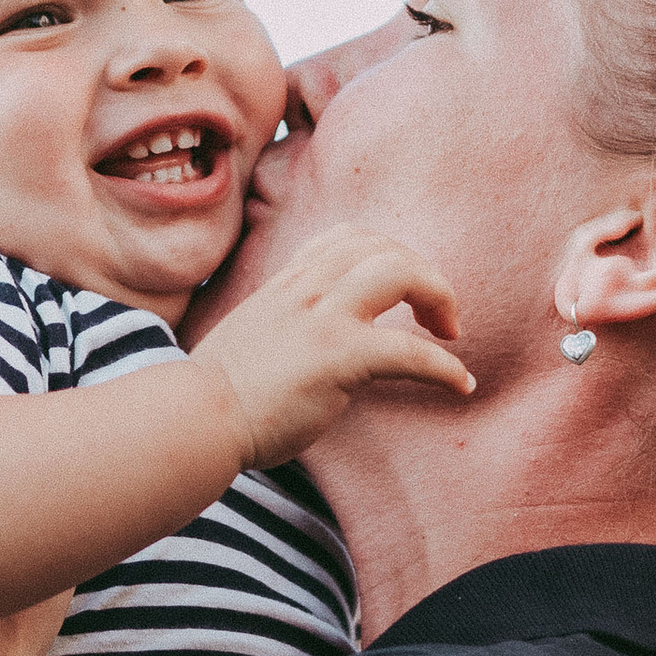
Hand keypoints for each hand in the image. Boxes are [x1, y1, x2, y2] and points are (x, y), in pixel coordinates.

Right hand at [188, 223, 471, 466]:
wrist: (196, 418)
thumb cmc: (219, 392)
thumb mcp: (254, 331)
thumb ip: (288, 320)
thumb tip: (313, 339)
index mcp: (288, 281)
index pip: (349, 237)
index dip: (388, 254)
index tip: (403, 289)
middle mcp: (307, 287)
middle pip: (385, 248)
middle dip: (425, 276)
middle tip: (440, 317)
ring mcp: (323, 318)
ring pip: (403, 275)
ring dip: (440, 299)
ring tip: (451, 335)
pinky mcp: (338, 357)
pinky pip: (411, 351)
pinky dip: (445, 366)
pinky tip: (460, 384)